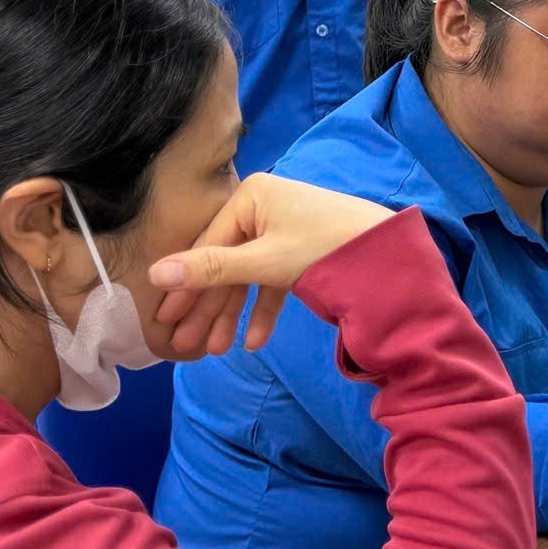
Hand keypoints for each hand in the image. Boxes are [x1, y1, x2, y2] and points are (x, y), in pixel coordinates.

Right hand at [146, 176, 394, 357]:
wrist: (391, 255)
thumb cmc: (324, 247)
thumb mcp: (264, 261)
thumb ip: (212, 270)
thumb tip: (156, 274)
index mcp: (250, 197)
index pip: (206, 245)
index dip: (186, 285)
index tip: (165, 319)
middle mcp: (264, 208)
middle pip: (225, 263)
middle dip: (207, 307)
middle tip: (185, 345)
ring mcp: (284, 230)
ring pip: (248, 277)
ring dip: (232, 314)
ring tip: (216, 351)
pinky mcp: (301, 252)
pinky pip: (273, 282)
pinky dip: (264, 310)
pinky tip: (254, 341)